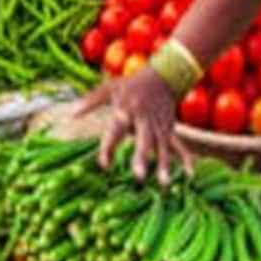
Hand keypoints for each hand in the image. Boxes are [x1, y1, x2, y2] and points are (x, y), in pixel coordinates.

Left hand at [73, 66, 192, 181]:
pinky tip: (190, 175)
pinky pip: (179, 145)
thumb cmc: (130, 85)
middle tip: (138, 176)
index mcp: (126, 109)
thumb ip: (90, 101)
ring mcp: (159, 125)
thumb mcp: (109, 88)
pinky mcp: (170, 129)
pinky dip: (186, 159)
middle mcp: (144, 119)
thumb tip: (70, 115)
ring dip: (164, 165)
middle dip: (142, 158)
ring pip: (163, 147)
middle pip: (143, 140)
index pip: (116, 130)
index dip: (110, 147)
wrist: (162, 76)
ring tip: (163, 184)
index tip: (104, 164)